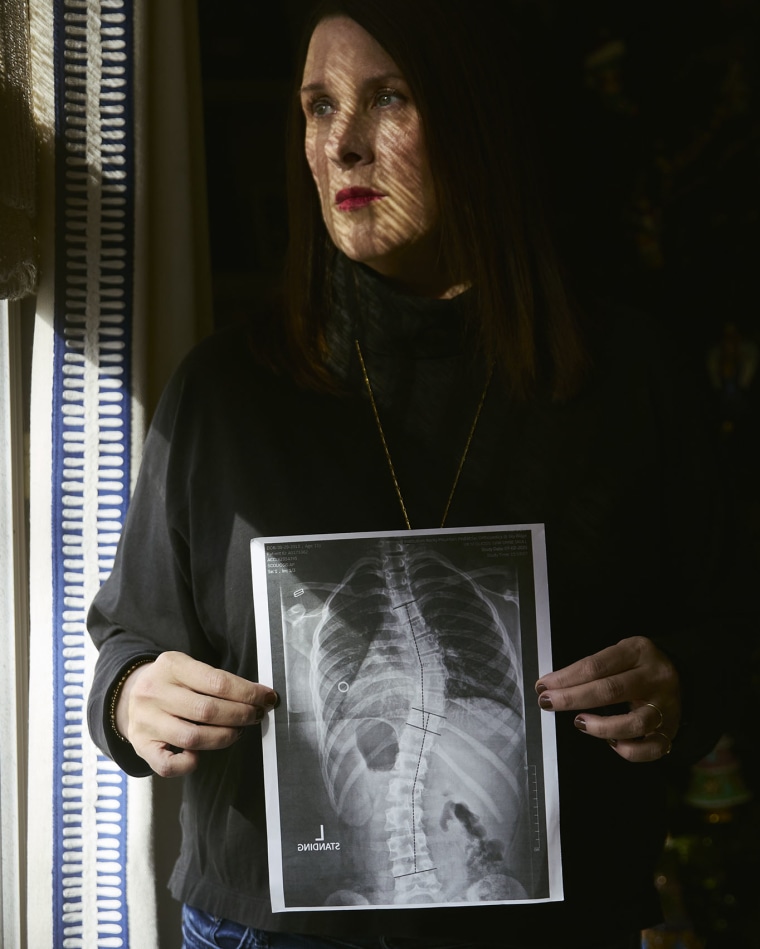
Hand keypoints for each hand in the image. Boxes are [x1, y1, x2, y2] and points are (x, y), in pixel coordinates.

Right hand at [115, 651, 278, 776]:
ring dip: (224, 737)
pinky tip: (200, 756)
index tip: (267, 698)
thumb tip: (258, 697)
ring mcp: (145, 721)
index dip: (248, 693)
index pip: (218, 682)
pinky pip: (168, 765)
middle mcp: (154, 692)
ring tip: (238, 732)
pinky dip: (189, 764)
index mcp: (171, 665)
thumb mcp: (188, 668)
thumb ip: (216, 680)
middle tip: (256, 716)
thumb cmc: (173, 682)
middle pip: (207, 710)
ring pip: (193, 738)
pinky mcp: (141, 746)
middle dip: (241, 715)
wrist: (129, 694)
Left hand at [535, 636, 679, 761]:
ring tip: (580, 723)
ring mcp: (665, 706)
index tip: (544, 685)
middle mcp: (654, 678)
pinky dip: (629, 750)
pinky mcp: (671, 730)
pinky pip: (651, 748)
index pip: (596, 665)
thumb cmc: (638, 665)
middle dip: (572, 698)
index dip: (566, 677)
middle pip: (610, 690)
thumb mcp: (620, 653)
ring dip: (601, 726)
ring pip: (634, 723)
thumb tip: (554, 685)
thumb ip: (593, 667)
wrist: (683, 675)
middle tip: (548, 702)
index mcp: (637, 652)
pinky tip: (612, 744)